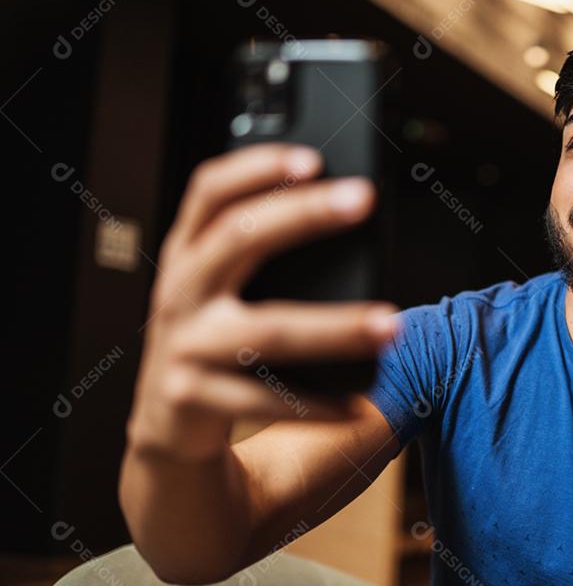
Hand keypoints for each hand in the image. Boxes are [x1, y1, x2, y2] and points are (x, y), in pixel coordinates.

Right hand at [127, 144, 397, 460]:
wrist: (168, 429)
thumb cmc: (217, 343)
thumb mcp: (222, 291)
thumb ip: (259, 256)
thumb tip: (350, 215)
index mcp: (189, 254)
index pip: (210, 192)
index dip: (256, 167)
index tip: (312, 157)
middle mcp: (179, 292)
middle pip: (238, 239)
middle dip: (303, 214)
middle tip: (364, 199)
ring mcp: (183, 345)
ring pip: (266, 331)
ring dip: (335, 327)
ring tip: (390, 324)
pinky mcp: (192, 399)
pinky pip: (265, 399)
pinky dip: (316, 404)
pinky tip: (358, 403)